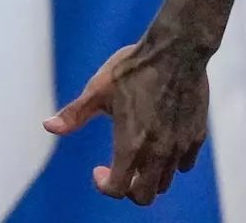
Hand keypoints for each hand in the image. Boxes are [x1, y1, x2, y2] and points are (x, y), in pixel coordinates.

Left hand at [43, 41, 209, 206]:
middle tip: (117, 170)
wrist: (176, 50)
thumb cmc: (133, 67)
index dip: (104, 186)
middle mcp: (158, 153)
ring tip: (135, 155)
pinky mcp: (197, 136)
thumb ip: (74, 114)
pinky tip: (158, 143)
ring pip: (165, 182)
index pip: (118, 189)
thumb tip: (48, 126)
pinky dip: (170, 163)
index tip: (97, 170)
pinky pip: (184, 164)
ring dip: (148, 177)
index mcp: (132, 145)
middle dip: (128, 190)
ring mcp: (181, 146)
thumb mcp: (98, 89)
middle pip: (145, 196)